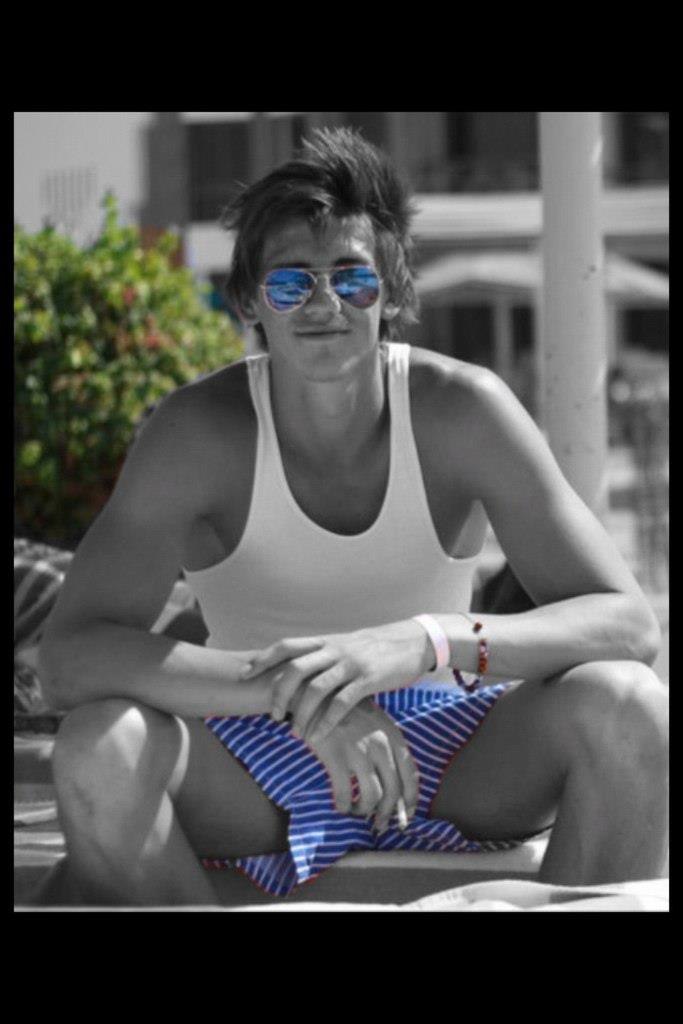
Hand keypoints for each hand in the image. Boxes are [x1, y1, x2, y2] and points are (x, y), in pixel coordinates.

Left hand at [241, 620, 433, 744]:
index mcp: (326, 641)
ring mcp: (351, 663)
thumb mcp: (346, 646)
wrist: (414, 642)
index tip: (244, 673)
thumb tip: (299, 672)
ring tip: (295, 732)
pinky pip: (342, 703)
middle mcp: (335, 649)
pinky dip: (326, 721)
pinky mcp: (369, 679)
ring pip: (316, 688)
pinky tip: (318, 735)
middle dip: (278, 692)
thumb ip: (324, 657)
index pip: (287, 646)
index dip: (263, 659)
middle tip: (272, 714)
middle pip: (295, 668)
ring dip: (301, 713)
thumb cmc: (377, 648)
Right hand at [308, 698, 419, 832]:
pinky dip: (344, 805)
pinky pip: (345, 793)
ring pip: (372, 796)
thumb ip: (387, 749)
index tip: (406, 816)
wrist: (316, 694)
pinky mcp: (335, 756)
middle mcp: (380, 744)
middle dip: (387, 813)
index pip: (411, 775)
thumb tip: (394, 786)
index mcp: (393, 735)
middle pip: (393, 791)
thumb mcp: (375, 722)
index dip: (411, 800)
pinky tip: (340, 805)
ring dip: (364, 811)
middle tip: (379, 824)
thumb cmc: (346, 710)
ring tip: (356, 811)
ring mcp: (358, 750)